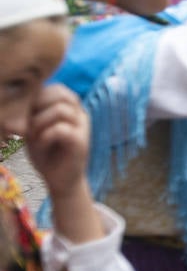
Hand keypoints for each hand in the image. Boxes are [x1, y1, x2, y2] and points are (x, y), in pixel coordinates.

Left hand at [26, 85, 89, 199]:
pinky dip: (45, 137)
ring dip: (40, 123)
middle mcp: (80, 115)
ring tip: (35, 137)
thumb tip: (19, 99)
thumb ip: (33, 115)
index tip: (30, 116)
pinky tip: (42, 145)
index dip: (39, 97)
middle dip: (39, 108)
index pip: (57, 89)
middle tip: (32, 125)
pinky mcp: (81, 142)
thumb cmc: (48, 155)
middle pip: (61, 95)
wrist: (61, 182)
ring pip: (60, 110)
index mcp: (71, 110)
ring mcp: (83, 128)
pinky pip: (60, 129)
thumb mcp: (36, 131)